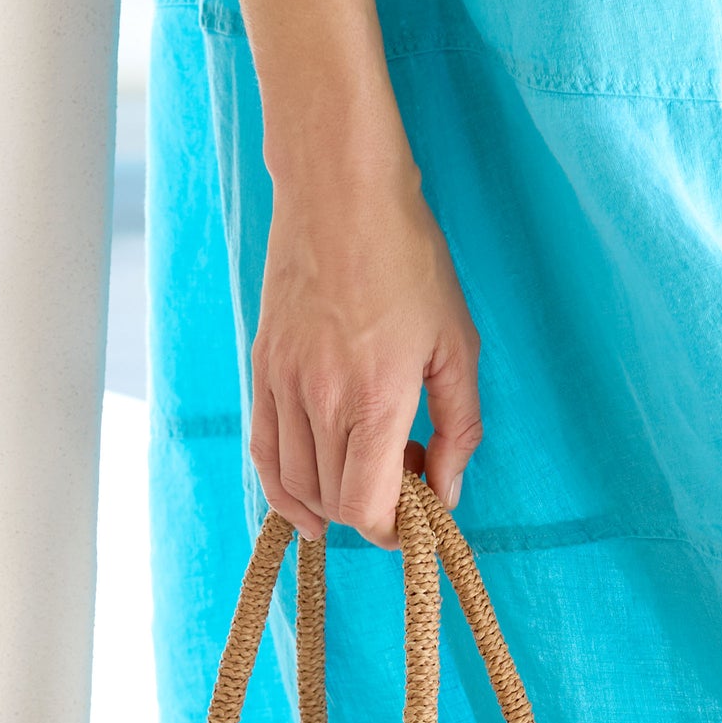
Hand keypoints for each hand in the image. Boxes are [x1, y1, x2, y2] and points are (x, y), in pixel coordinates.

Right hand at [250, 164, 480, 546]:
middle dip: (372, 510)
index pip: (366, 510)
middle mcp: (320, 402)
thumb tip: (446, 493)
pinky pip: (264, 454)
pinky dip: (284, 489)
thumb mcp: (457, 347)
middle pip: (335, 504)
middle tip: (405, 473)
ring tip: (369, 462)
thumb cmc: (408, 261)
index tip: (417, 515)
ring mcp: (283, 386)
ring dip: (334, 499)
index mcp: (374, 401)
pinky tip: (308, 504)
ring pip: (298, 486)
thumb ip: (458, 431)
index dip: (392, 531)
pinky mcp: (263, 370)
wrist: (339, 191)